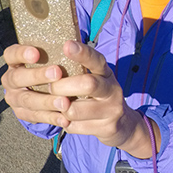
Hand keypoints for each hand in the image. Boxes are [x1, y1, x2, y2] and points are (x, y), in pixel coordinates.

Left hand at [2, 41, 156, 156]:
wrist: (122, 123)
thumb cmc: (97, 94)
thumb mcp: (94, 77)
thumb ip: (78, 67)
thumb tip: (53, 48)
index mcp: (106, 72)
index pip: (96, 59)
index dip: (82, 53)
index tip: (67, 45)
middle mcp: (112, 89)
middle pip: (87, 84)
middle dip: (61, 87)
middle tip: (51, 87)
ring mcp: (111, 110)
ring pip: (74, 110)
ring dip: (59, 108)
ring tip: (57, 104)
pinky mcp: (106, 128)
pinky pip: (74, 127)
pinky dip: (64, 122)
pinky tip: (65, 118)